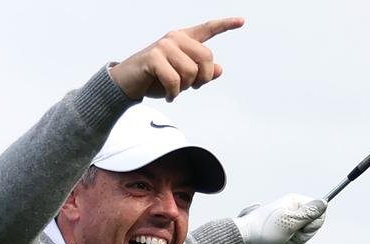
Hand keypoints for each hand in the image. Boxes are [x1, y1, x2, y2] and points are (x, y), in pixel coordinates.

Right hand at [109, 17, 244, 101]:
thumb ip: (201, 72)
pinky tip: (169, 96)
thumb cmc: (155, 78)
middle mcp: (175, 38)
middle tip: (193, 87)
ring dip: (185, 88)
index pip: (207, 29)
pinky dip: (173, 93)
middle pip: (206, 57)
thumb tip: (219, 69)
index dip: (225, 25)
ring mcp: (164, 46)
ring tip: (175, 90)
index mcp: (184, 39)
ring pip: (191, 71)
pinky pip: (174, 80)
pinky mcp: (153, 58)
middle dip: (203, 78)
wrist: (127, 82)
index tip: (242, 21)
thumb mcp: (182, 77)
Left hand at [233, 194, 326, 243]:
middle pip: (311, 230)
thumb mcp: (289, 221)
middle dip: (299, 238)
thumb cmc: (263, 230)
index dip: (312, 226)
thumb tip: (324, 202)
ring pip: (301, 239)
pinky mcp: (282, 233)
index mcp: (296, 202)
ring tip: (276, 240)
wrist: (243, 241)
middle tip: (284, 235)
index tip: (297, 227)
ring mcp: (287, 222)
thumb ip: (309, 213)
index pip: (320, 215)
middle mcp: (293, 211)